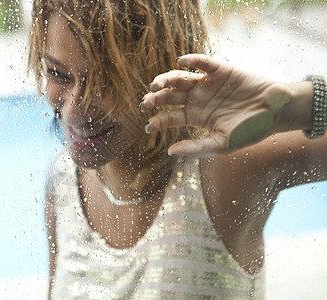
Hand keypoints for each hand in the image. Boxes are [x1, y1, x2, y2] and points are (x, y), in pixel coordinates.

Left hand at [140, 54, 293, 155]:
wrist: (276, 113)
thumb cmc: (250, 131)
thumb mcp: (223, 144)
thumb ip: (196, 148)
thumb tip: (170, 151)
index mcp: (195, 116)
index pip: (169, 117)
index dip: (157, 121)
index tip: (148, 127)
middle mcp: (197, 99)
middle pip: (169, 96)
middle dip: (155, 99)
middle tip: (146, 102)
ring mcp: (207, 83)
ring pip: (179, 79)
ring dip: (165, 79)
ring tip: (156, 85)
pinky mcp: (220, 70)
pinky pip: (203, 62)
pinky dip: (191, 60)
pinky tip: (181, 62)